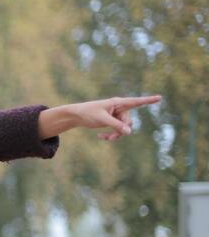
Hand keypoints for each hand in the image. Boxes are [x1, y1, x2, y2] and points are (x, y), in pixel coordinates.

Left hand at [39, 95, 160, 140]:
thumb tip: (129, 132)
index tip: (160, 97)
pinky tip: (100, 137)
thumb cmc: (88, 113)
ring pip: (124, 128)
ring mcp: (116, 115)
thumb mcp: (102, 120)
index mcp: (118, 102)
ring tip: (105, 138)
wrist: (76, 116)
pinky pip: (117, 130)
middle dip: (122, 130)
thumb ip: (116, 126)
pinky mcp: (112, 121)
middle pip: (129, 122)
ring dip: (116, 135)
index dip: (148, 100)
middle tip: (111, 138)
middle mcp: (119, 108)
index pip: (136, 101)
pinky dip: (111, 135)